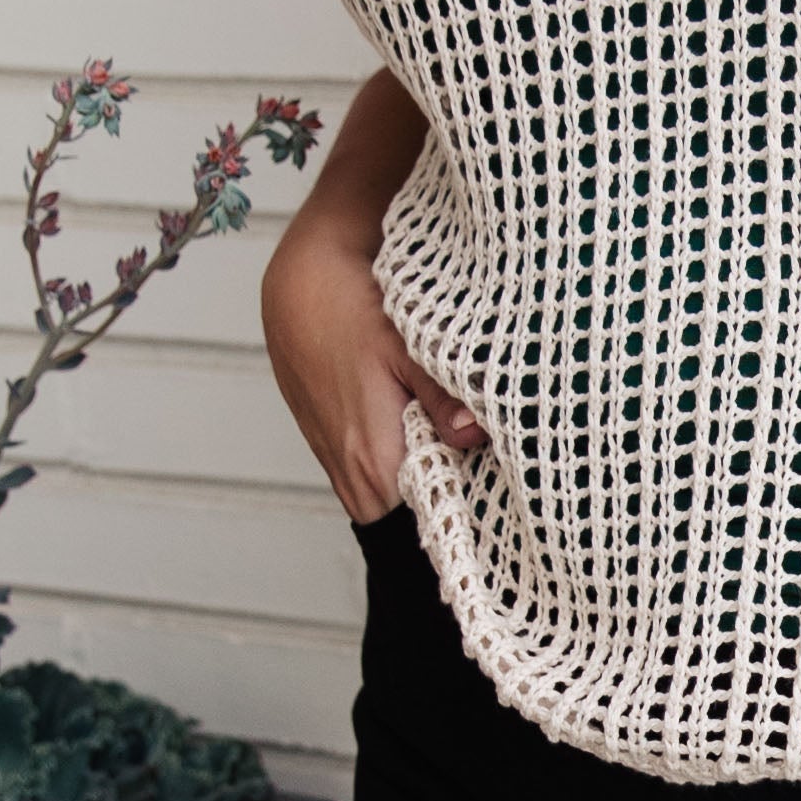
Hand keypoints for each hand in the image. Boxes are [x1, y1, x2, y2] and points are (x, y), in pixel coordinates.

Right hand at [261, 203, 481, 518]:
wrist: (299, 284)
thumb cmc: (351, 309)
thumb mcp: (404, 347)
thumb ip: (441, 396)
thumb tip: (475, 434)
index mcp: (374, 464)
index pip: (440, 516)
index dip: (474, 496)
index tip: (500, 470)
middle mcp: (352, 478)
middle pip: (421, 510)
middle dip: (456, 481)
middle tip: (481, 437)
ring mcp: (339, 467)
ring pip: (400, 491)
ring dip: (429, 462)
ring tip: (446, 418)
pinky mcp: (333, 450)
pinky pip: (381, 471)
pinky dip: (405, 450)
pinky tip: (416, 411)